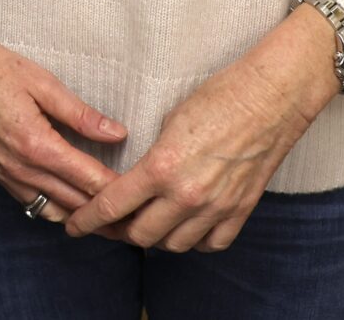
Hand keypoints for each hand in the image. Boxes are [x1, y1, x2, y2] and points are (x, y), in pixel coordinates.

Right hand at [0, 0, 123, 220]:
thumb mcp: (43, 83)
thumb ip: (82, 114)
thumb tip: (118, 134)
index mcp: (37, 144)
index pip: (89, 180)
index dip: (120, 192)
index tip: (145, 197)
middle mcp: (22, 168)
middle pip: (76, 206)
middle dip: (109, 215)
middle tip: (139, 219)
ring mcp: (8, 176)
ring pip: (55, 212)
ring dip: (85, 218)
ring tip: (113, 219)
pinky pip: (34, 206)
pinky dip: (58, 210)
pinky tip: (75, 206)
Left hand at [65, 6, 339, 252]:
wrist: (269, 98)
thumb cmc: (217, 98)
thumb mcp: (167, 121)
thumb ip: (150, 159)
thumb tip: (136, 180)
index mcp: (162, 167)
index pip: (113, 206)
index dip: (87, 220)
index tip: (74, 226)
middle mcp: (187, 195)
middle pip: (140, 234)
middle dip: (119, 231)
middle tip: (110, 222)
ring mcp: (217, 208)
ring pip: (173, 245)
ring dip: (156, 237)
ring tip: (146, 223)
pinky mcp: (240, 211)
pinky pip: (210, 244)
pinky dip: (193, 240)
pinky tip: (185, 227)